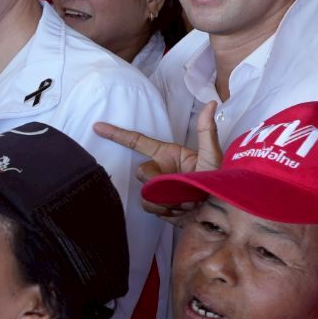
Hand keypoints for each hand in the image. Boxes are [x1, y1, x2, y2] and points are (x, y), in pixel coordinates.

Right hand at [94, 101, 223, 215]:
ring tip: (186, 200)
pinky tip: (180, 211)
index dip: (117, 134)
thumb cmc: (219, 181)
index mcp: (168, 154)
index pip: (138, 141)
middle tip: (182, 187)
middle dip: (160, 182)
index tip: (97, 126)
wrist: (220, 214)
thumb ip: (207, 131)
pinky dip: (164, 210)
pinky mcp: (159, 206)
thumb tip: (212, 104)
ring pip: (145, 192)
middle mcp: (161, 170)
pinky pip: (149, 206)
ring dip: (166, 198)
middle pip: (142, 172)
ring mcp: (159, 189)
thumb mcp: (213, 156)